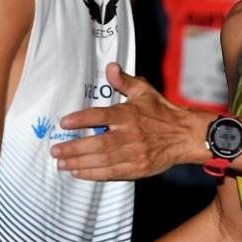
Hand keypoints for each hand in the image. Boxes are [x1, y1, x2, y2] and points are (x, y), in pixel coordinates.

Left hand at [53, 63, 210, 179]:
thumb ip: (124, 81)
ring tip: (61, 164)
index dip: (80, 119)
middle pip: (97, 143)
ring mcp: (133, 153)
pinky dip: (93, 174)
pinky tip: (79, 173)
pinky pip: (112, 172)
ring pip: (102, 160)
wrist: (185, 135)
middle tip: (56, 150)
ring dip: (79, 163)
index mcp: (128, 114)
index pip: (99, 116)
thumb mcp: (144, 92)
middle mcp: (129, 134)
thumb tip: (110, 67)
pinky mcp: (137, 168)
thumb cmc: (162, 112)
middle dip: (73, 148)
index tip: (63, 123)